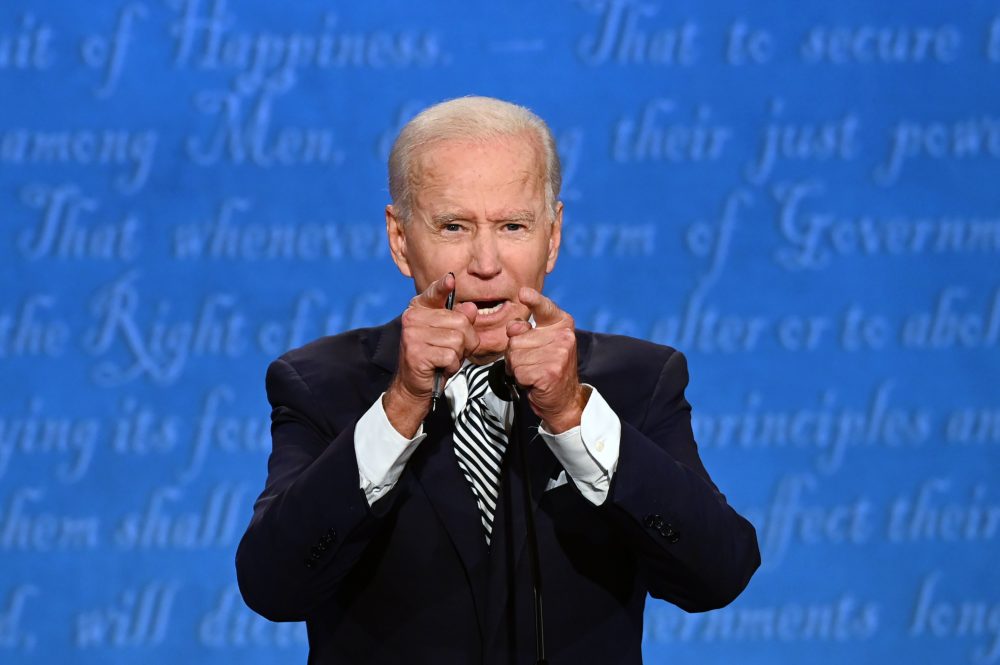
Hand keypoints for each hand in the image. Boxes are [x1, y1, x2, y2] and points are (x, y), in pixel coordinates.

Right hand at [384, 273, 479, 436]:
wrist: (414, 385)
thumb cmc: (434, 357)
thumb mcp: (450, 335)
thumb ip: (460, 319)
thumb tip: (471, 308)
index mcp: (419, 309)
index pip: (434, 293)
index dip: (443, 286)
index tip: (451, 279)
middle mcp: (412, 318)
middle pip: (460, 321)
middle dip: (466, 340)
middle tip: (453, 350)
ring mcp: (412, 335)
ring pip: (458, 339)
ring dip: (458, 355)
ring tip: (445, 359)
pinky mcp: (416, 352)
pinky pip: (450, 356)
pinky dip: (452, 365)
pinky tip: (441, 367)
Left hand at [505, 287, 589, 433]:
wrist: (564, 399)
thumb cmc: (548, 367)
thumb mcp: (539, 343)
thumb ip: (525, 330)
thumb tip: (514, 327)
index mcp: (562, 324)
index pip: (544, 307)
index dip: (533, 299)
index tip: (523, 293)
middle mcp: (563, 336)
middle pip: (516, 338)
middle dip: (516, 354)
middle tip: (533, 363)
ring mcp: (558, 354)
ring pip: (514, 356)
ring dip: (518, 368)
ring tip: (534, 372)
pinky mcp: (550, 372)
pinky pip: (518, 372)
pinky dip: (521, 380)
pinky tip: (535, 382)